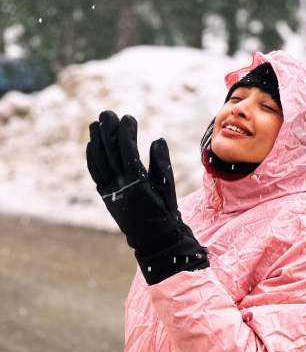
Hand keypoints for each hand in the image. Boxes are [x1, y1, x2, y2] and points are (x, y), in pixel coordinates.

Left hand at [86, 110, 208, 283]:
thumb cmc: (165, 211)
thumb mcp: (168, 188)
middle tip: (107, 113)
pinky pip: (95, 173)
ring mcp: (110, 190)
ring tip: (95, 124)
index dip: (125, 132)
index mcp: (136, 180)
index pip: (126, 149)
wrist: (153, 239)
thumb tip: (157, 139)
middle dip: (107, 130)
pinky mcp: (106, 195)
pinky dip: (92, 158)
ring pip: (99, 160)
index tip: (128, 117)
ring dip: (96, 140)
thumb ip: (162, 163)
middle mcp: (119, 184)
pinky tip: (91, 145)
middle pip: (109, 151)